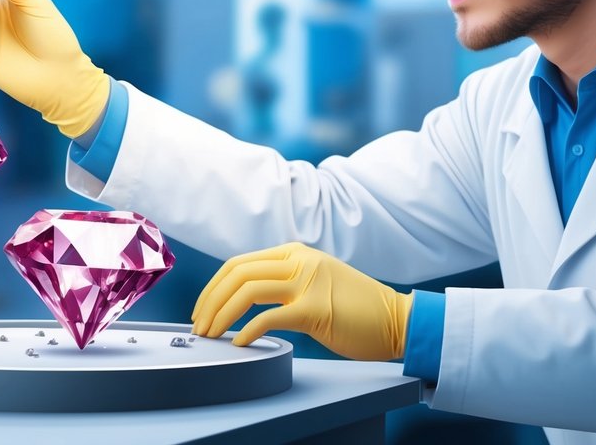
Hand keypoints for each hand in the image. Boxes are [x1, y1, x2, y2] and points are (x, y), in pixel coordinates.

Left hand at [191, 242, 413, 360]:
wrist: (396, 320)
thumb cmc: (356, 309)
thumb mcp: (315, 282)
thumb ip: (285, 282)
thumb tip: (243, 300)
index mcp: (296, 253)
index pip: (239, 263)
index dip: (213, 287)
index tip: (202, 311)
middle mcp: (300, 261)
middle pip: (237, 273)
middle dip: (210, 301)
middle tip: (199, 327)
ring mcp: (309, 282)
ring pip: (247, 290)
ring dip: (221, 315)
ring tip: (211, 335)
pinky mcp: (316, 308)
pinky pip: (270, 317)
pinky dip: (248, 331)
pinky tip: (241, 343)